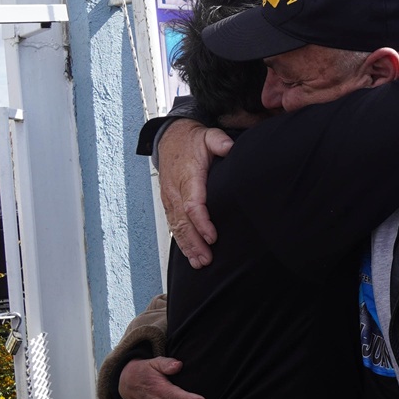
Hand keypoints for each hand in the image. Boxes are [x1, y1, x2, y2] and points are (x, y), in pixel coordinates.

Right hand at [157, 121, 230, 268]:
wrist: (170, 137)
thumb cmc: (192, 140)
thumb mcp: (208, 135)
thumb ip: (219, 141)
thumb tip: (229, 147)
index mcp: (187, 176)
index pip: (192, 203)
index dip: (201, 222)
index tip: (212, 237)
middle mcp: (175, 190)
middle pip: (183, 221)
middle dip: (194, 243)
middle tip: (206, 259)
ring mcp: (169, 198)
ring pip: (176, 227)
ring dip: (187, 246)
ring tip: (199, 263)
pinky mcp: (168, 203)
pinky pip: (173, 225)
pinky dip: (180, 242)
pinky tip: (189, 255)